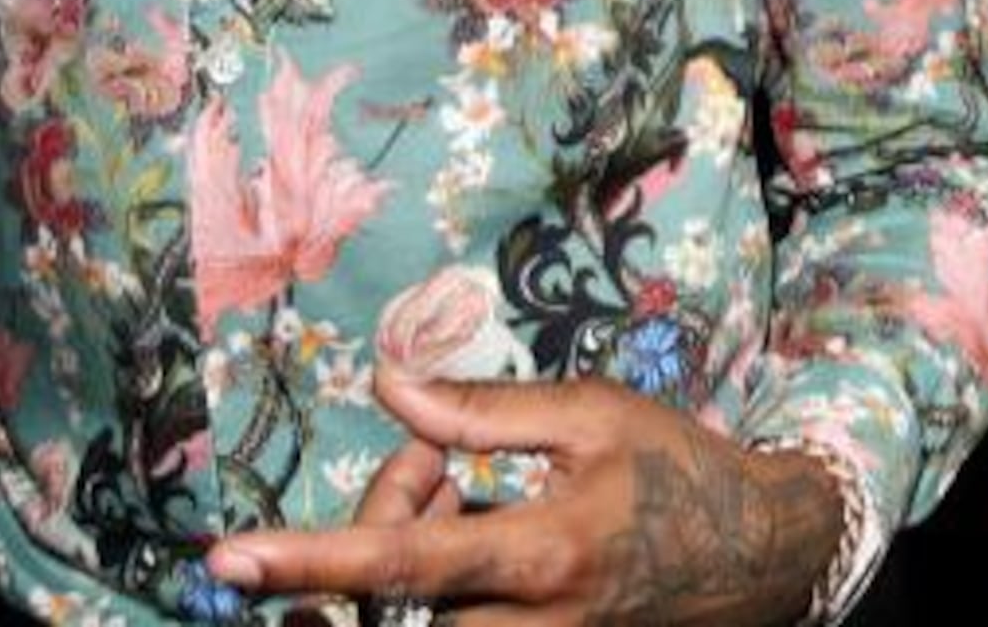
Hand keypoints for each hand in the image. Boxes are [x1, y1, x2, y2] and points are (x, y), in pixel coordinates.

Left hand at [205, 369, 862, 626]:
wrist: (758, 555)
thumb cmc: (677, 471)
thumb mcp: (592, 416)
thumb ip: (482, 412)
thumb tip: (386, 385)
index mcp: (542, 552)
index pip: (399, 564)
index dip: (308, 561)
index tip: (229, 559)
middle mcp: (528, 626)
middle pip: (389, 600)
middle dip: (377, 525)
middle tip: (431, 463)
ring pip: (414, 621)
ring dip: (405, 559)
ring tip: (463, 501)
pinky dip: (438, 586)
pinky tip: (478, 542)